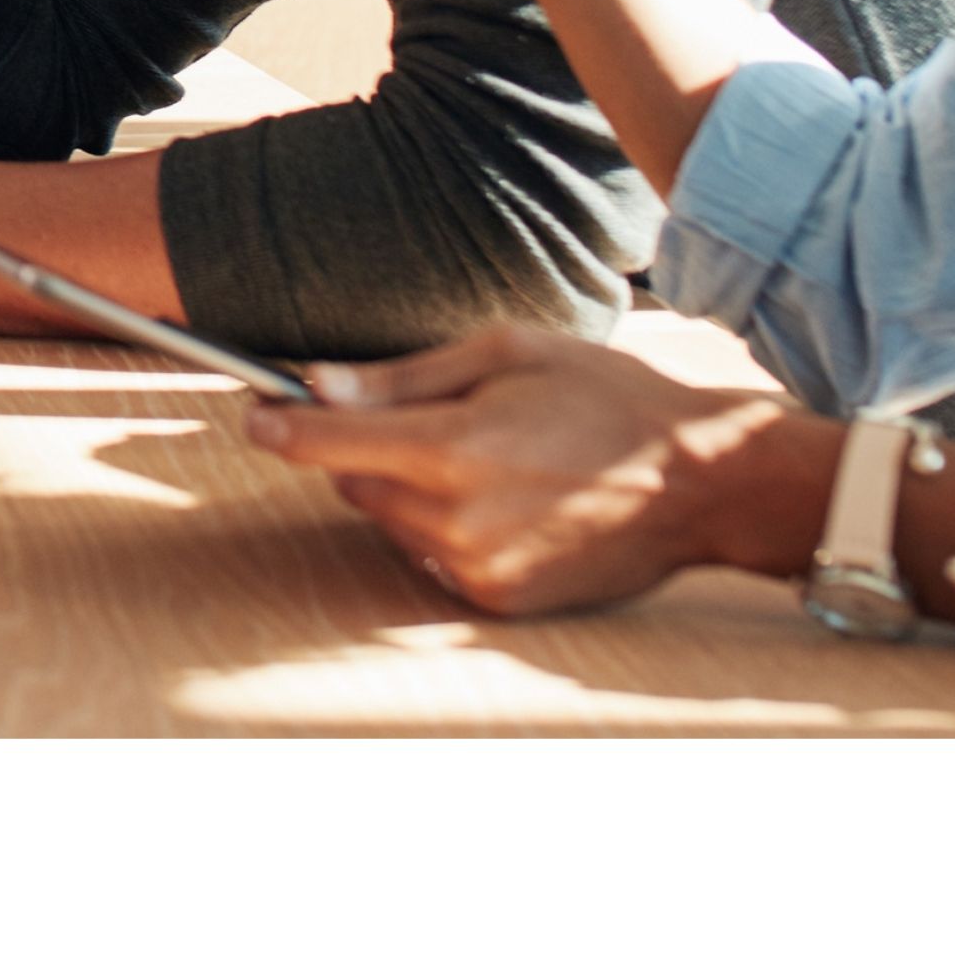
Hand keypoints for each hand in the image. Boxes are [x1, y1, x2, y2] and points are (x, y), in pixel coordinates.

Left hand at [237, 327, 825, 612]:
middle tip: (431, 420)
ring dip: (408, 491)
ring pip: (390, 522)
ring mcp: (477, 568)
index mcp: (454, 448)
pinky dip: (445, 529)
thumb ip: (402, 377)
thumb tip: (315, 388)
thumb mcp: (508, 353)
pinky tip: (507, 501)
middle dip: (368, 450)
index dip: (280, 426)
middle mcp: (457, 519)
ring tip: (488, 458)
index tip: (253, 414)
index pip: (325, 444)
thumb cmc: (608, 398)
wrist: (701, 482)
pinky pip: (432, 558)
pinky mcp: (499, 600)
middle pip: (352, 485)